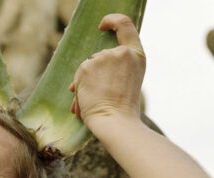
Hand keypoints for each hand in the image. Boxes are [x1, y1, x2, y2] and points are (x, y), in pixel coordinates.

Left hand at [69, 14, 145, 128]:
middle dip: (95, 73)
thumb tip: (85, 70)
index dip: (112, 21)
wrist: (114, 120)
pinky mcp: (86, 67)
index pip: (125, 25)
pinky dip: (78, 89)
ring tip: (94, 101)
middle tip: (101, 94)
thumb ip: (116, 68)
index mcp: (136, 55)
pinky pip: (77, 77)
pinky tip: (84, 102)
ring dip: (85, 83)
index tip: (102, 26)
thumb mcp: (128, 80)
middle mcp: (120, 53)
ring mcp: (102, 58)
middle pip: (100, 55)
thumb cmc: (122, 108)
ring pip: (87, 67)